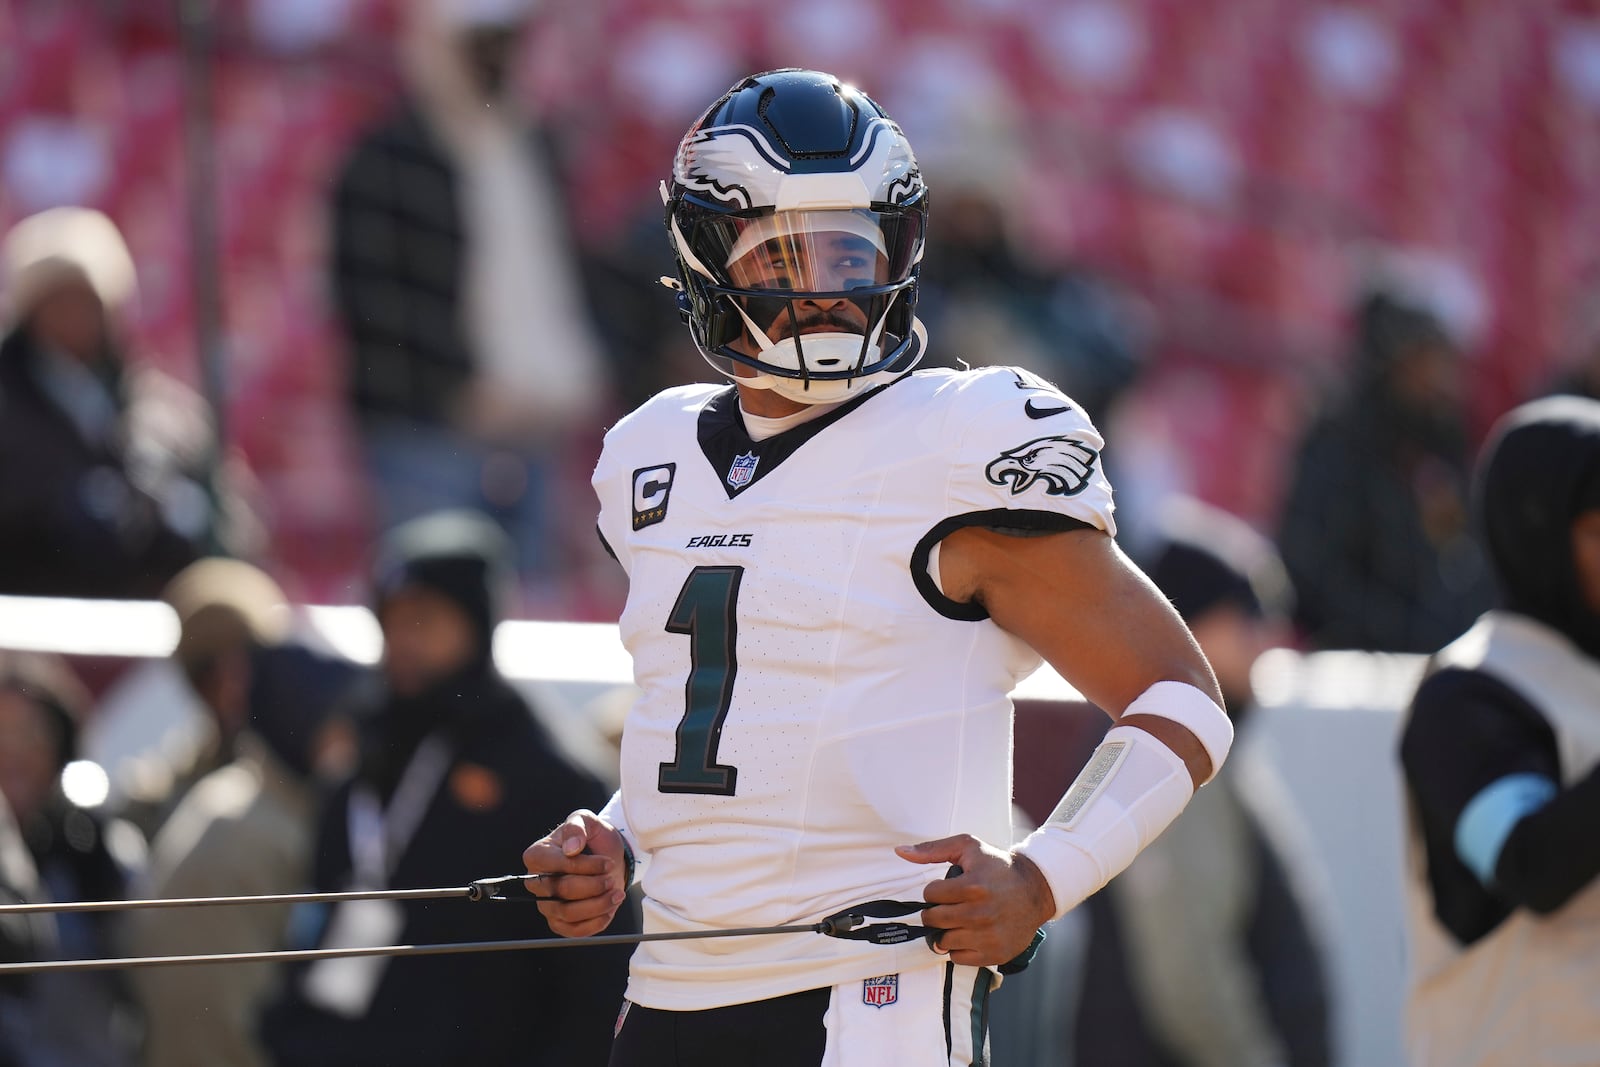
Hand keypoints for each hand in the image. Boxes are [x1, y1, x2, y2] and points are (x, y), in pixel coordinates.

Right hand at [522, 809, 628, 936]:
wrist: (605, 858)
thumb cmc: (591, 838)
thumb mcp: (587, 820)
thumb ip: (577, 827)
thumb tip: (572, 848)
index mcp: (537, 856)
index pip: (557, 866)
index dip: (585, 867)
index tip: (607, 862)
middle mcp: (537, 883)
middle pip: (562, 891)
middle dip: (594, 885)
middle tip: (611, 877)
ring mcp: (547, 905)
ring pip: (568, 913)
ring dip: (598, 904)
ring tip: (616, 893)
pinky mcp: (560, 923)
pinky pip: (573, 931)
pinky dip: (595, 922)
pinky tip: (610, 908)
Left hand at [896, 834, 1055, 966]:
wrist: (1035, 889)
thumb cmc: (997, 866)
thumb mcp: (968, 848)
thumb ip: (932, 849)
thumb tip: (900, 852)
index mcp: (973, 886)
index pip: (930, 894)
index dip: (935, 891)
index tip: (947, 889)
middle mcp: (980, 913)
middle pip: (933, 919)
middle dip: (935, 912)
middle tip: (949, 906)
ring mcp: (988, 936)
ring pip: (943, 941)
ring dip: (946, 930)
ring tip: (960, 919)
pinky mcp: (995, 954)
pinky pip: (958, 958)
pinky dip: (958, 948)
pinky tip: (969, 934)